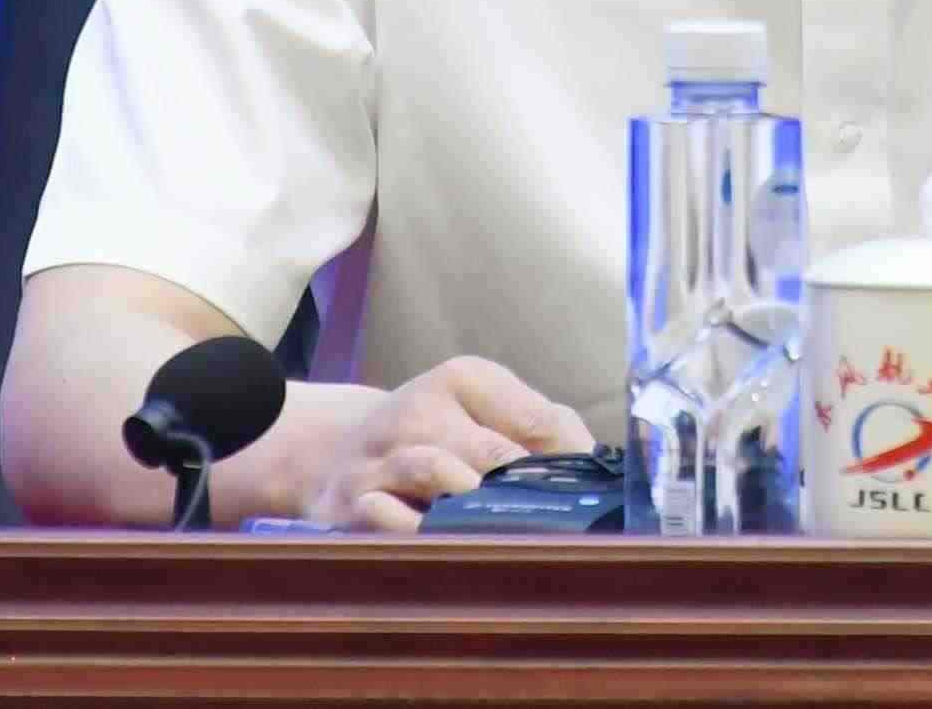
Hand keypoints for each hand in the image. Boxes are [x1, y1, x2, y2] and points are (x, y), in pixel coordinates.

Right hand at [307, 357, 594, 532]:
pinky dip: (419, 537)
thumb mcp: (484, 410)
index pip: (537, 420)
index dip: (571, 466)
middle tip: (559, 533)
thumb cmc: (436, 434)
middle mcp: (417, 410)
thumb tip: (597, 470)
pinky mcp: (347, 504)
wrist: (333, 450)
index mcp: (462, 379)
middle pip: (493, 453)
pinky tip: (446, 551)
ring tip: (506, 539)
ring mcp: (379, 457)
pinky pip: (387, 521)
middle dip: (528, 496)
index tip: (593, 501)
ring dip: (477, 511)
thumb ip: (545, 429)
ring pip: (439, 477)